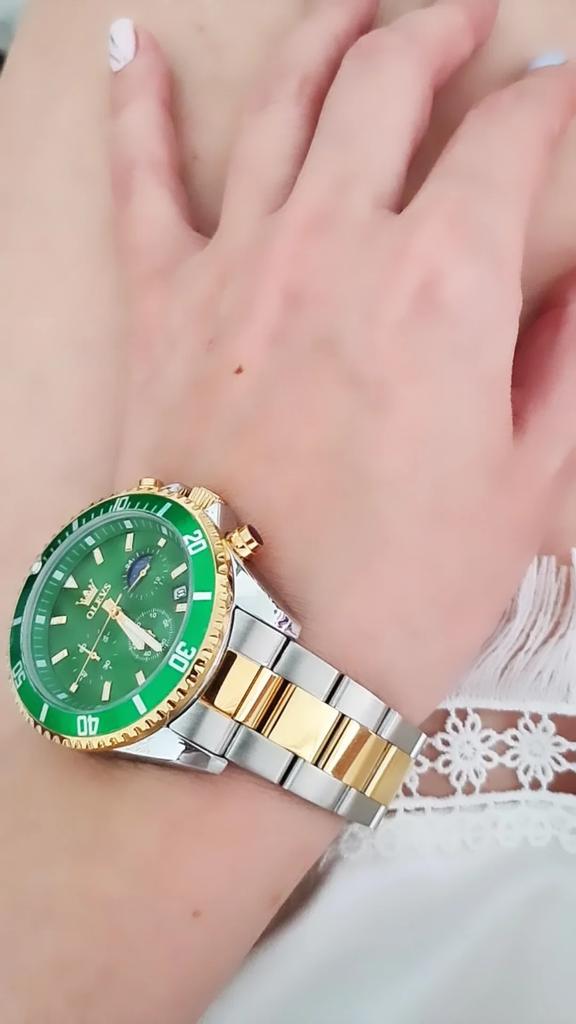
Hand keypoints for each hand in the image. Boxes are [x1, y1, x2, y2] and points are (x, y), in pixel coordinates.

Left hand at [109, 0, 575, 722]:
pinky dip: (138, 108)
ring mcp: (235, 266)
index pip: (509, 139)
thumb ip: (560, 358)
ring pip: (281, 101)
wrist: (250, 658)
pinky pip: (141, 181)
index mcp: (443, 282)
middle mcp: (335, 244)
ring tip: (358, 1)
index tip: (561, 93)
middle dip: (440, 32)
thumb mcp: (521, 486)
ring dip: (327, 32)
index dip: (549, 102)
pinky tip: (135, 50)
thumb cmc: (395, 591)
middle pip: (388, 82)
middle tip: (469, 20)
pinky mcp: (159, 306)